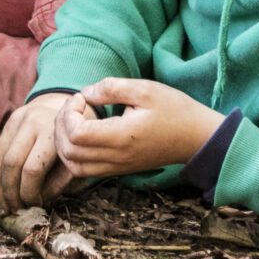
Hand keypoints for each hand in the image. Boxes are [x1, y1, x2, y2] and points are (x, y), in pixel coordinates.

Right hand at [0, 93, 86, 212]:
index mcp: (53, 133)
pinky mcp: (9, 122)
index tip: (34, 206)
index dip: (30, 193)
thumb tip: (39, 202)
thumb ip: (59, 181)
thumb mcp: (76, 159)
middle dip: (10, 192)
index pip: (32, 169)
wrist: (70, 104)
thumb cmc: (76, 139)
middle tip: (15, 211)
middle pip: (11, 164)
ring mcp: (17, 120)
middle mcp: (32, 123)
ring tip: (4, 207)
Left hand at [54, 77, 225, 179]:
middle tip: (74, 106)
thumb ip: (112, 88)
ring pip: (73, 166)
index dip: (69, 112)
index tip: (82, 97)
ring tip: (75, 121)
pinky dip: (74, 154)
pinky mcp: (119, 170)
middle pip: (69, 152)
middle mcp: (116, 158)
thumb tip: (86, 92)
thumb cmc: (174, 110)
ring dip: (64, 143)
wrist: (196, 137)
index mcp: (121, 137)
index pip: (76, 134)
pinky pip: (85, 171)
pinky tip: (83, 134)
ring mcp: (117, 167)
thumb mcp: (145, 89)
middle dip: (61, 126)